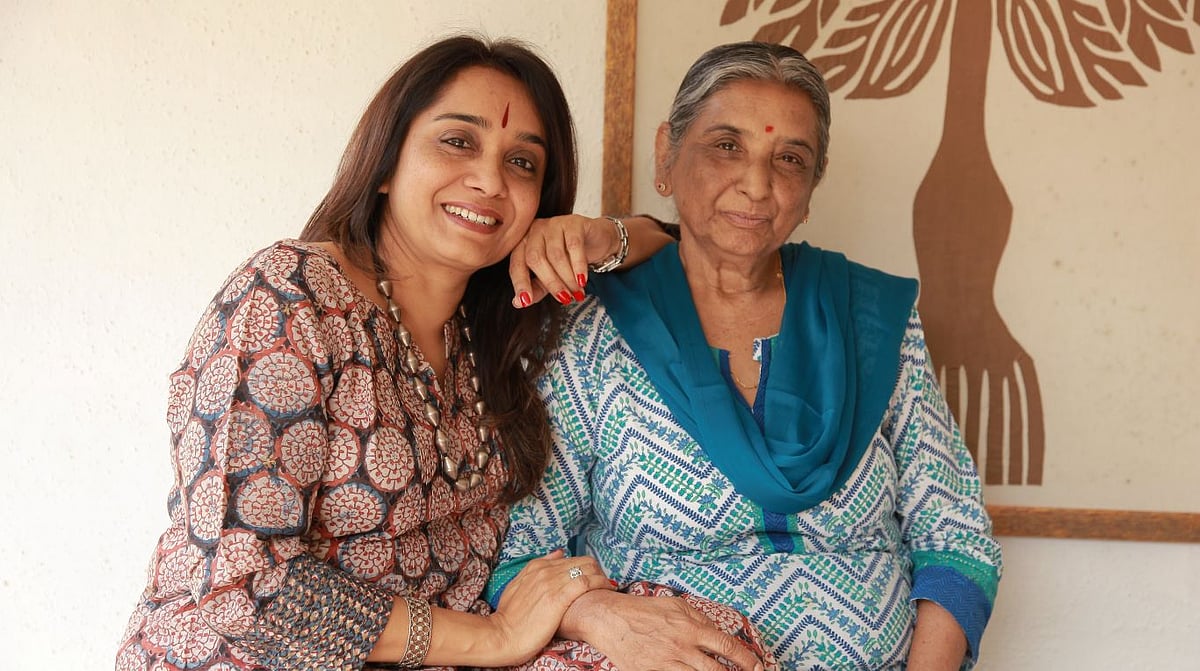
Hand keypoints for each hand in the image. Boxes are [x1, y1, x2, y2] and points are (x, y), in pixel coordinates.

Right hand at [486, 550, 614, 663]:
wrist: (501, 636)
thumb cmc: (510, 618)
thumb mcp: (518, 586)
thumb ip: (536, 569)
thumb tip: (558, 554)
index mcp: (536, 567)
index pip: (570, 558)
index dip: (585, 567)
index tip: (593, 577)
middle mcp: (545, 571)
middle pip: (582, 561)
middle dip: (597, 571)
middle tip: (604, 584)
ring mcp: (551, 583)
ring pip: (587, 568)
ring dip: (602, 576)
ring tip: (608, 587)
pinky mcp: (558, 598)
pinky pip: (586, 582)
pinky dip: (600, 583)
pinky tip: (607, 590)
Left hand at [508, 214, 618, 307]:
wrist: (595, 240)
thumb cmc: (568, 257)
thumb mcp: (549, 276)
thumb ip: (534, 288)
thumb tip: (518, 303)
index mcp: (523, 243)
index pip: (517, 264)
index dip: (520, 283)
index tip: (525, 301)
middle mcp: (534, 231)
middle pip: (535, 258)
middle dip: (551, 282)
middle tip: (565, 299)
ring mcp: (553, 224)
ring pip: (555, 254)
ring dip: (567, 277)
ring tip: (577, 292)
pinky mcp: (573, 222)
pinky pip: (573, 245)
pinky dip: (578, 266)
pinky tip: (582, 279)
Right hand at [558, 589, 764, 670]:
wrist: (609, 618)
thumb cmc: (643, 610)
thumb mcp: (676, 605)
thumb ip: (699, 618)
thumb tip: (716, 632)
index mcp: (691, 627)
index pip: (727, 646)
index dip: (747, 659)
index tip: (758, 666)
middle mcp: (683, 647)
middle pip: (718, 670)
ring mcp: (668, 663)